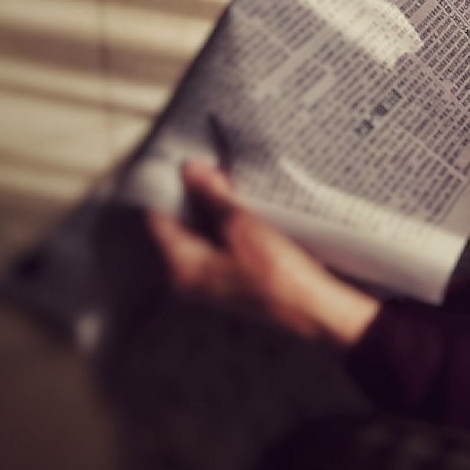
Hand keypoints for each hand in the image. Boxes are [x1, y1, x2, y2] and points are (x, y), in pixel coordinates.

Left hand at [146, 162, 379, 348]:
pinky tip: (243, 207)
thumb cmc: (276, 273)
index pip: (158, 219)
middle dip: (193, 195)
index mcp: (181, 267)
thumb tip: (189, 171)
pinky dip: (225, 223)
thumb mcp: (242, 227)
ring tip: (228, 180)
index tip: (185, 161)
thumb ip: (213, 198)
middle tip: (211, 164)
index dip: (170, 188)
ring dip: (212, 207)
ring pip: (199, 232)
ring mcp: (209, 278)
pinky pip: (216, 242)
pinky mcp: (230, 277)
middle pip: (178, 225)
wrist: (310, 308)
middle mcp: (187, 276)